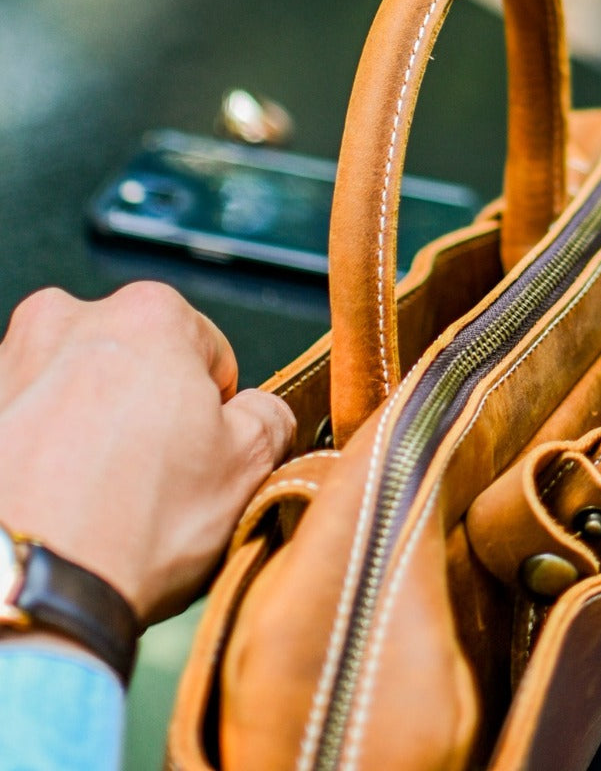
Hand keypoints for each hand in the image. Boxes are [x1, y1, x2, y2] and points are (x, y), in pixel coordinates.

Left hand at [0, 282, 295, 624]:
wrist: (22, 587)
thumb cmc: (129, 528)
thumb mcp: (249, 467)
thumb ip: (271, 416)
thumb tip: (261, 412)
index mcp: (149, 316)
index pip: (211, 351)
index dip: (217, 407)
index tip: (204, 449)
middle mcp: (69, 320)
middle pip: (137, 363)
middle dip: (150, 409)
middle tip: (155, 477)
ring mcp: (7, 363)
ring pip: (76, 390)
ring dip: (92, 428)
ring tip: (99, 497)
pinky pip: (25, 422)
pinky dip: (42, 450)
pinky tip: (56, 500)